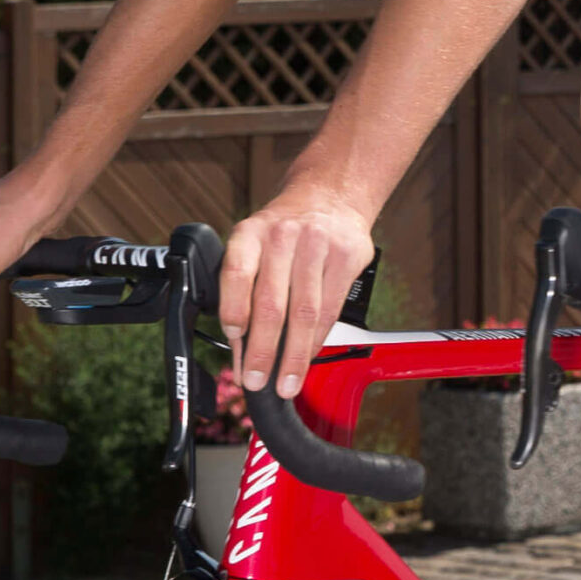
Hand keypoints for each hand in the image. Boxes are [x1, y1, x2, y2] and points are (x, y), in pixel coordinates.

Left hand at [220, 184, 376, 397]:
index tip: (234, 344)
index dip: (233, 313)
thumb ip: (244, 288)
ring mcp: (318, 245)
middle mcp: (283, 235)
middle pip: (271, 303)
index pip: (236, 274)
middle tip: (257, 381)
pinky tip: (308, 355)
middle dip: (263, 350)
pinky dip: (317, 339)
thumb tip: (240, 347)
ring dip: (294, 355)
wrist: (329, 197)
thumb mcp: (255, 245)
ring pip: (305, 312)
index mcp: (250, 233)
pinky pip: (330, 309)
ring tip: (286, 382)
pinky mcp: (347, 257)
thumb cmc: (285, 232)